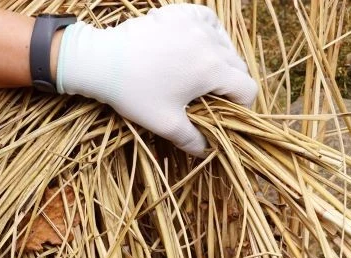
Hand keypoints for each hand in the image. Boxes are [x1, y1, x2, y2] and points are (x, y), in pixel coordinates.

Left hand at [55, 4, 257, 155]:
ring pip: (224, 43)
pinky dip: (209, 32)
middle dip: (231, 85)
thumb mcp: (165, 124)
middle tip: (213, 100)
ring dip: (221, 60)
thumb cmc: (135, 94)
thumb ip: (191, 139)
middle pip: (238, 65)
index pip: (247, 88)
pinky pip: (207, 20)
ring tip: (203, 75)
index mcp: (212, 70)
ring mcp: (195, 24)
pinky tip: (199, 44)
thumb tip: (206, 151)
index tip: (230, 116)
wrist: (103, 62)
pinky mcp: (180, 12)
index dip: (243, 107)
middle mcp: (210, 42)